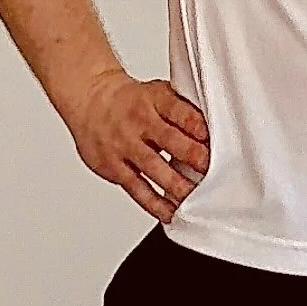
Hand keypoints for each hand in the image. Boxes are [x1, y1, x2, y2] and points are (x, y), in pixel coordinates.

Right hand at [66, 69, 210, 223]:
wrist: (90, 101)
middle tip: (210, 170)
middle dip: (193, 156)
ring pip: (154, 168)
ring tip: (195, 198)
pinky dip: (155, 204)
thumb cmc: (132, 101)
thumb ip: (184, 110)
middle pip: (169, 140)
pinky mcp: (114, 167)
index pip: (178, 110)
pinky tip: (170, 212)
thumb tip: (216, 132)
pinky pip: (137, 189)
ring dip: (177, 185)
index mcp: (154, 99)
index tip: (213, 139)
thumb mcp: (158, 93)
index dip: (196, 125)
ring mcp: (125, 145)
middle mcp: (139, 121)